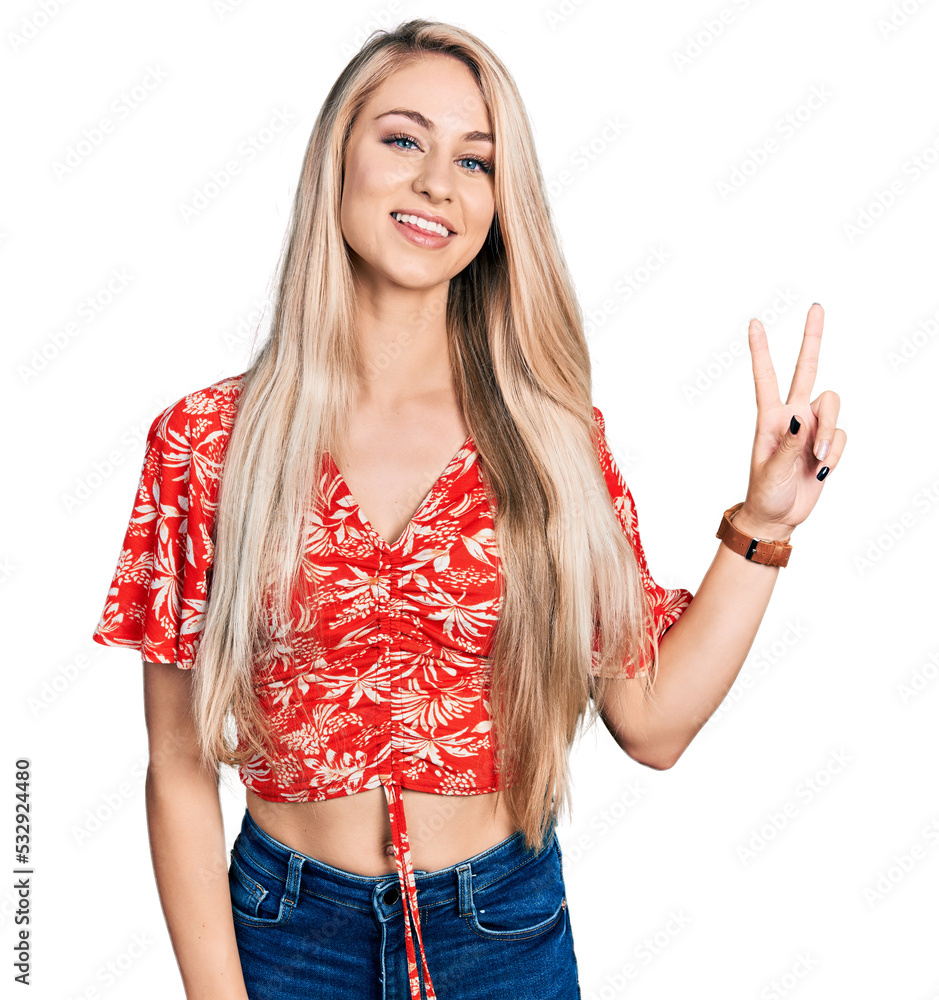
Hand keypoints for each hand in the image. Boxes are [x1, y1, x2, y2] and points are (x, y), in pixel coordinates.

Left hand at [734, 303, 846, 539]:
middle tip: (816, 307)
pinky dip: (836, 453)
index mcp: (769, 418)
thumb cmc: (766, 492)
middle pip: (806, 369)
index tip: (754, 322)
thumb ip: (788, 444)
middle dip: (811, 339)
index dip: (761, 350)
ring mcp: (811, 427)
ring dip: (830, 431)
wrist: (779, 516)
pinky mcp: (827, 442)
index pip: (765, 377)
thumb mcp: (772, 470)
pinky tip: (823, 470)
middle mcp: (791, 415)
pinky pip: (841, 435)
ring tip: (819, 459)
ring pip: (832, 405)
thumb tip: (799, 419)